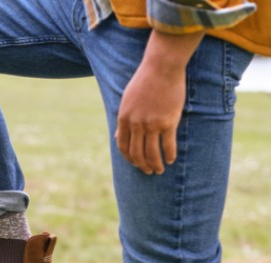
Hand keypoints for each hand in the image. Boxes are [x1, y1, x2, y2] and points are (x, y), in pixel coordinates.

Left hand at [115, 31, 202, 174]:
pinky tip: (171, 159)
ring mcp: (152, 124)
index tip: (135, 164)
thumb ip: (123, 120)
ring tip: (160, 170)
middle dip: (142, 166)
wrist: (162, 66)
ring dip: (156, 165)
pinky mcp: (168, 122)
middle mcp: (136, 124)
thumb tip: (116, 137)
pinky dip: (169, 155)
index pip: (123, 146)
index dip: (129, 158)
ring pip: (152, 153)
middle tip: (148, 171)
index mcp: (124, 118)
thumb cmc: (146, 80)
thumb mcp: (127, 99)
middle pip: (137, 153)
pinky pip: (168, 145)